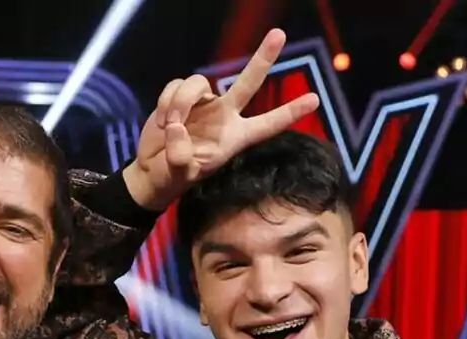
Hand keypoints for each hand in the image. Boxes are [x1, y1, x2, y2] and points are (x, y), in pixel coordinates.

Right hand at [122, 28, 319, 210]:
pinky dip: (166, 100)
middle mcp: (224, 115)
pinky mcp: (181, 97)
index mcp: (235, 137)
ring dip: (181, 102)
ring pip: (199, 84)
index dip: (290, 112)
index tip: (315, 99)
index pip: (267, 124)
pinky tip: (162, 120)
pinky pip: (177, 85)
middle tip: (279, 34)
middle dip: (263, 57)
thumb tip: (176, 127)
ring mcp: (204, 104)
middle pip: (249, 82)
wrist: (151, 171)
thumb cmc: (172, 177)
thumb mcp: (179, 175)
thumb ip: (181, 156)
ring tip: (170, 125)